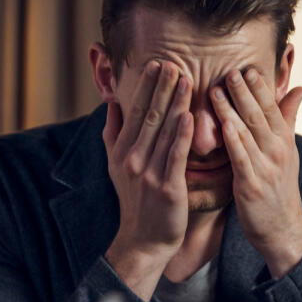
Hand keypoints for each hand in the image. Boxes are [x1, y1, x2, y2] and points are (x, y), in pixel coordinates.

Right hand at [102, 60, 194, 299]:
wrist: (143, 239)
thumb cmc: (135, 200)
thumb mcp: (115, 166)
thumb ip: (113, 134)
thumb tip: (112, 104)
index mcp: (121, 151)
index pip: (135, 111)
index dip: (146, 87)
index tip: (156, 64)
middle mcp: (131, 159)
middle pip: (149, 116)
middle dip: (161, 88)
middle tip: (173, 62)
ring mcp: (148, 173)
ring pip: (163, 131)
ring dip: (175, 103)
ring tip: (185, 79)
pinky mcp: (167, 187)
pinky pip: (175, 156)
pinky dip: (181, 136)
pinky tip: (190, 116)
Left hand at [209, 67, 301, 277]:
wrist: (282, 227)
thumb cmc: (279, 187)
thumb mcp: (288, 150)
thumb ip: (289, 118)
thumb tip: (300, 88)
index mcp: (283, 140)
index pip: (271, 107)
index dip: (259, 87)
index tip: (247, 67)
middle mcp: (277, 150)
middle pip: (259, 115)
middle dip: (244, 92)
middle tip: (228, 71)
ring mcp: (265, 167)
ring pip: (247, 132)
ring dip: (231, 110)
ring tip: (216, 90)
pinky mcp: (251, 184)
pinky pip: (240, 158)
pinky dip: (232, 140)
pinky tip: (222, 125)